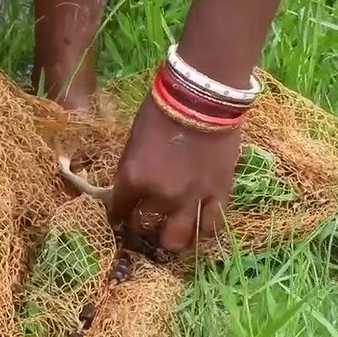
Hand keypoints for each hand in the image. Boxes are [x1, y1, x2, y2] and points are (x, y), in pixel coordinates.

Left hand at [106, 94, 243, 252]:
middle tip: (146, 222)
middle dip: (142, 228)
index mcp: (133, 178)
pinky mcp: (219, 194)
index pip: (118, 210)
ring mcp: (192, 198)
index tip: (120, 215)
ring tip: (172, 232)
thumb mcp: (133, 141)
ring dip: (172, 238)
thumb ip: (132, 170)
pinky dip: (203, 230)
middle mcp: (161, 195)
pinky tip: (199, 228)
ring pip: (179, 239)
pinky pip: (212, 226)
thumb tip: (130, 188)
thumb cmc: (160, 111)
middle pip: (146, 228)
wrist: (202, 97)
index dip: (118, 215)